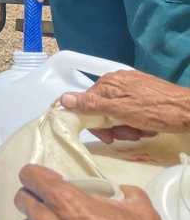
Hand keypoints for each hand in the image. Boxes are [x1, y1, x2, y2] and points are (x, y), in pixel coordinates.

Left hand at [15, 164, 162, 219]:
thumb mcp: (141, 211)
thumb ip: (127, 193)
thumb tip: (123, 192)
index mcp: (64, 199)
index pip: (28, 175)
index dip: (37, 176)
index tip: (49, 182)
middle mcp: (45, 218)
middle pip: (22, 199)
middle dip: (35, 199)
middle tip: (53, 205)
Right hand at [61, 70, 189, 141]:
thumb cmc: (156, 112)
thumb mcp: (122, 112)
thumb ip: (92, 106)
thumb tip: (63, 99)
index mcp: (108, 84)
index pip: (87, 105)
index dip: (96, 125)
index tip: (110, 139)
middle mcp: (116, 80)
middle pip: (102, 108)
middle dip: (115, 126)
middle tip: (131, 136)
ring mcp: (130, 84)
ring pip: (117, 110)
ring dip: (127, 125)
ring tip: (143, 131)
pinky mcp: (143, 90)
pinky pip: (129, 107)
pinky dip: (135, 119)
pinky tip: (147, 125)